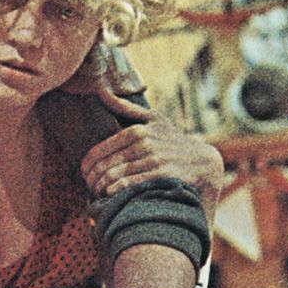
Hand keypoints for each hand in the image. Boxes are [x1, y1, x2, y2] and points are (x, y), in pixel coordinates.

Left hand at [80, 111, 223, 207]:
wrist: (203, 160)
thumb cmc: (173, 139)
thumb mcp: (152, 118)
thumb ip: (125, 108)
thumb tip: (102, 91)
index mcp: (136, 130)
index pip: (99, 151)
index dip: (87, 166)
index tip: (84, 174)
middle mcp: (143, 143)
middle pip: (105, 166)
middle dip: (92, 179)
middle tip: (89, 187)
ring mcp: (153, 160)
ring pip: (114, 176)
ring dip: (101, 188)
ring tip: (98, 193)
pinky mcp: (161, 175)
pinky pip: (129, 185)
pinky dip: (115, 191)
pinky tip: (111, 196)